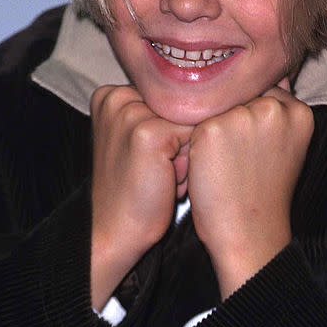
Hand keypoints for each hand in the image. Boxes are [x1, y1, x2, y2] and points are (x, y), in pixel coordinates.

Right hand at [90, 85, 192, 310]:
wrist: (116, 230)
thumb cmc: (136, 189)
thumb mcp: (141, 138)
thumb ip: (161, 113)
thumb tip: (215, 97)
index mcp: (112, 95)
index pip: (170, 98)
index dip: (173, 130)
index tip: (153, 157)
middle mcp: (117, 96)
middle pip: (182, 106)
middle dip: (181, 139)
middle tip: (158, 170)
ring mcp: (131, 113)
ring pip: (191, 120)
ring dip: (187, 152)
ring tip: (163, 176)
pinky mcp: (148, 132)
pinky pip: (195, 135)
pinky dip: (189, 163)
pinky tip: (167, 181)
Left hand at [187, 81, 313, 299]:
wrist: (249, 234)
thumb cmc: (262, 194)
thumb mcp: (283, 147)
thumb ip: (274, 113)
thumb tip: (256, 84)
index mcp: (298, 112)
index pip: (263, 92)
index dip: (249, 117)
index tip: (247, 147)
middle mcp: (275, 107)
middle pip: (238, 96)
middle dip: (230, 120)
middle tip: (232, 158)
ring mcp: (243, 116)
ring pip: (215, 106)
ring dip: (210, 128)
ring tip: (220, 164)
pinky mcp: (213, 128)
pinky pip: (193, 122)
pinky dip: (193, 143)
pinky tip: (204, 166)